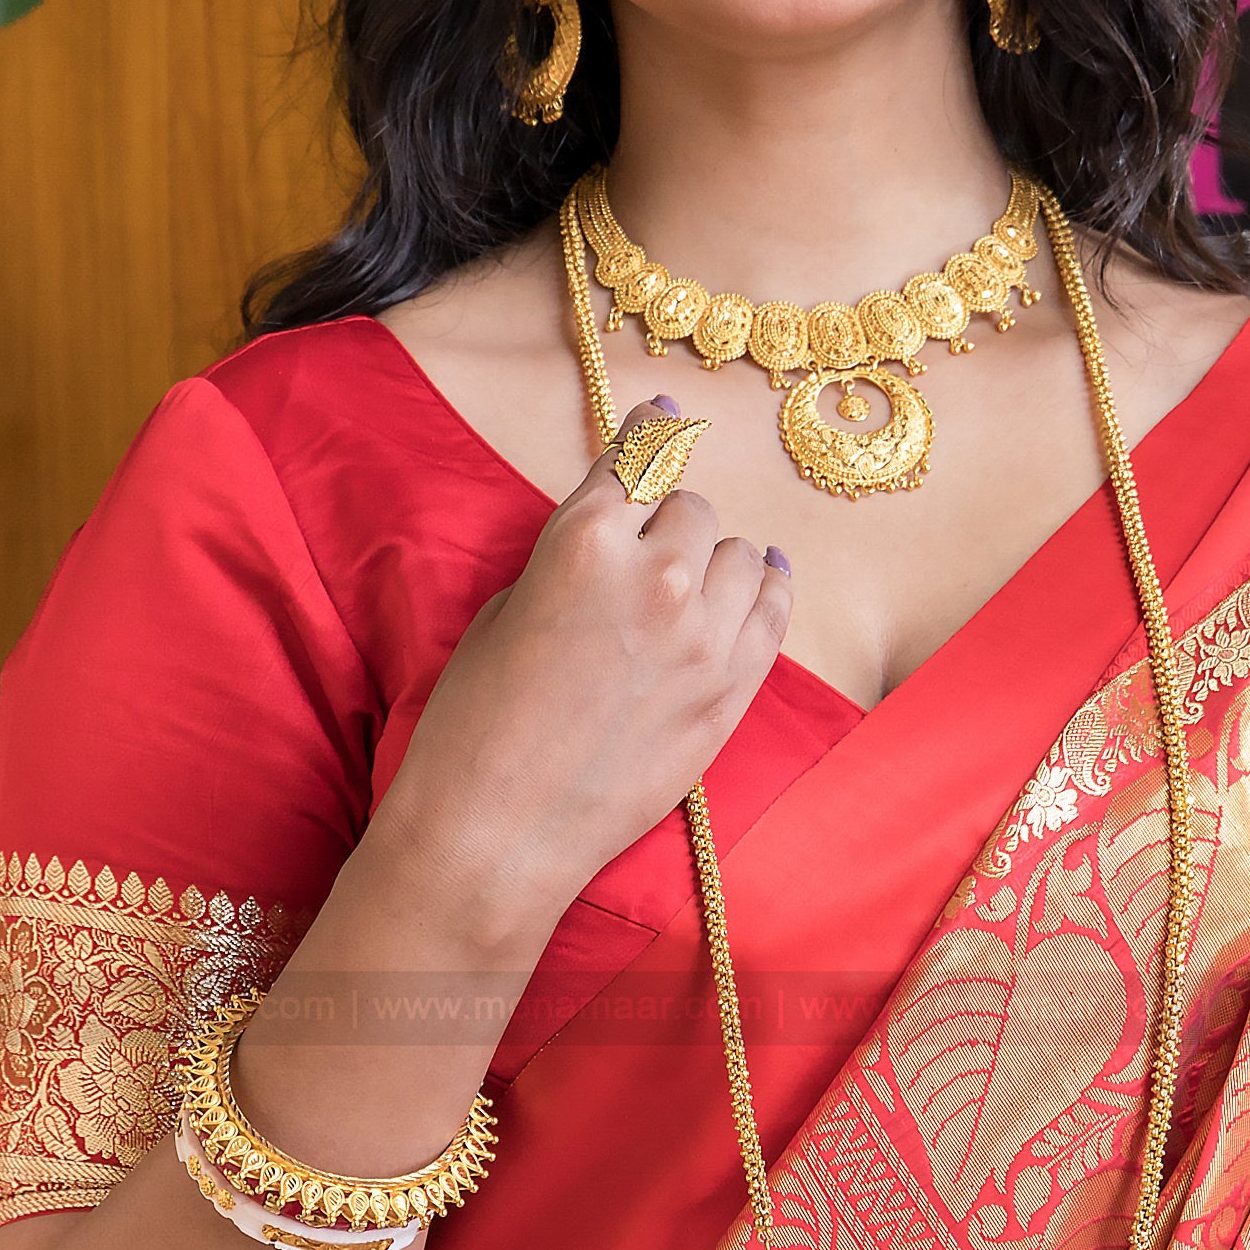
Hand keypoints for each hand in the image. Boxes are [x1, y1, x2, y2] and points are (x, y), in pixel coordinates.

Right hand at [368, 401, 791, 953]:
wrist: (497, 831)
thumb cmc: (476, 724)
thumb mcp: (504, 612)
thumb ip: (570, 560)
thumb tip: (617, 541)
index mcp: (584, 541)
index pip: (637, 459)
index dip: (650, 433)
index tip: (664, 418)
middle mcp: (657, 576)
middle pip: (693, 509)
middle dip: (668, 524)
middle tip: (647, 552)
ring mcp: (705, 637)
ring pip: (742, 554)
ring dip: (715, 560)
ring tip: (694, 580)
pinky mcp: (733, 691)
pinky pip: (772, 611)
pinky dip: (766, 589)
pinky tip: (763, 578)